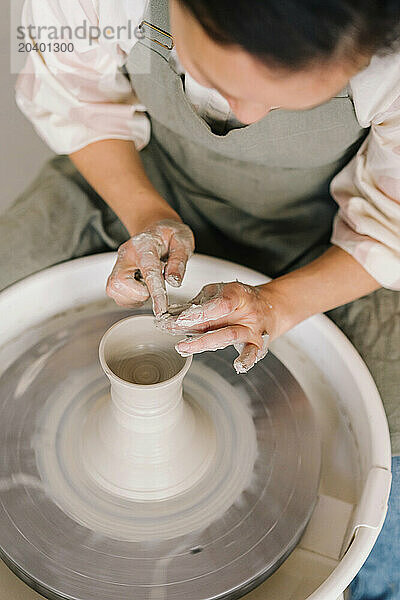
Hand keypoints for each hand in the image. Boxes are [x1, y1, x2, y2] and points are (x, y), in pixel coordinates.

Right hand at [106, 219, 194, 316]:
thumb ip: (179, 260)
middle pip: (118, 283)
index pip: (148, 272)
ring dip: (135, 296)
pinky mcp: (116, 276)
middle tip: (154, 285)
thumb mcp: (183, 240)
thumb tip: (174, 281)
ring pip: (115, 291)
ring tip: (148, 284)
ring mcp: (118, 265)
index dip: (155, 293)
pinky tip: (142, 287)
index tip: (161, 309)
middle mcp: (125, 255)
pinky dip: (131, 298)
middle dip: (139, 293)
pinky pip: (117, 296)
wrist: (156, 230)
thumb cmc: (169, 235)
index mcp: (143, 245)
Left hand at [159, 281, 277, 372]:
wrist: (271, 307)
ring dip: (205, 344)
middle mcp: (247, 313)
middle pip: (222, 323)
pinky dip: (246, 360)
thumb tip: (174, 314)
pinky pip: (253, 354)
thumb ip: (200, 303)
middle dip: (196, 331)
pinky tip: (237, 366)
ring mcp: (253, 330)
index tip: (181, 318)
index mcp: (238, 295)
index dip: (200, 312)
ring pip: (231, 337)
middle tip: (173, 332)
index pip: (220, 303)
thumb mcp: (220, 291)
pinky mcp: (258, 344)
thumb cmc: (240, 299)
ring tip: (184, 347)